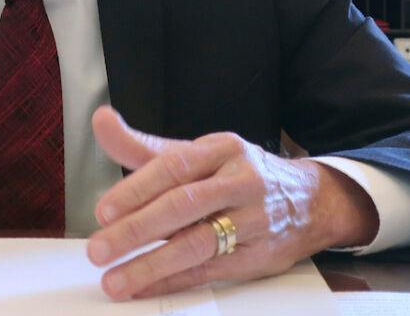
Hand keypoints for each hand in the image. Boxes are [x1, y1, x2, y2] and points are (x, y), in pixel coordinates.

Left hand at [85, 106, 377, 299]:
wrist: (310, 201)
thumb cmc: (239, 175)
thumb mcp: (199, 153)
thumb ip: (145, 146)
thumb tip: (102, 122)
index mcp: (222, 149)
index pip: (175, 165)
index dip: (137, 188)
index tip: (104, 209)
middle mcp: (240, 181)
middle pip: (184, 205)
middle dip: (137, 229)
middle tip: (99, 248)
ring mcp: (253, 220)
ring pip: (197, 243)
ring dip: (151, 265)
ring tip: (115, 279)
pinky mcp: (258, 256)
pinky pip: (209, 270)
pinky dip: (172, 281)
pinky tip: (144, 287)